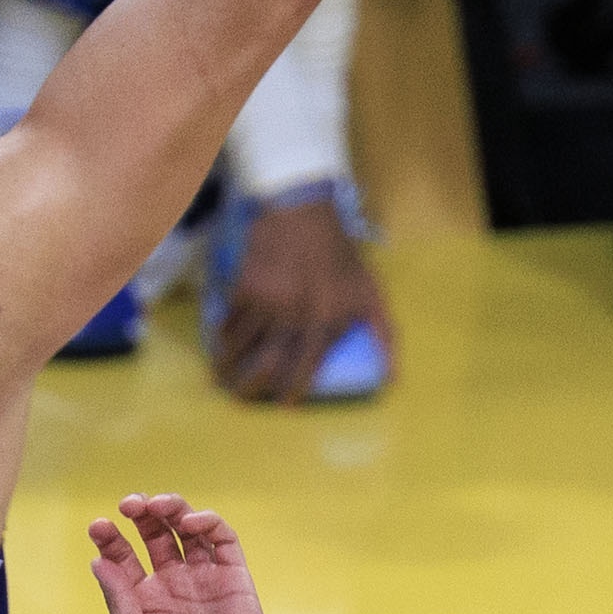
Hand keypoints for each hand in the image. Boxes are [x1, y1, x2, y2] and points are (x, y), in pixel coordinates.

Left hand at [89, 495, 267, 613]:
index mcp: (148, 597)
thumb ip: (119, 597)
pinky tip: (188, 521)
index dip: (111, 538)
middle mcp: (176, 582)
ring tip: (155, 505)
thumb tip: (98, 561)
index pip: (125, 556)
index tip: (98, 527)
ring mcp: (204, 577)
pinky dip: (209, 521)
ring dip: (172, 506)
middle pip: (156, 533)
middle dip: (142, 512)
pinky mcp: (234, 576)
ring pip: (189, 527)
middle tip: (128, 504)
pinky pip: (224, 538)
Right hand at [210, 196, 391, 404]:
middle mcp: (295, 316)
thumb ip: (384, 335)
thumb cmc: (340, 254)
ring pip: (243, 343)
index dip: (294, 388)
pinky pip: (230, 316)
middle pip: (269, 361)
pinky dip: (222, 334)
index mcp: (327, 320)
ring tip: (219, 379)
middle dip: (252, 385)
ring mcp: (267, 300)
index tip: (285, 403)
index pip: (307, 365)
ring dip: (229, 364)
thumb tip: (394, 378)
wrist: (303, 210)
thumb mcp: (371, 293)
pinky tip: (218, 344)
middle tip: (240, 399)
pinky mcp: (245, 284)